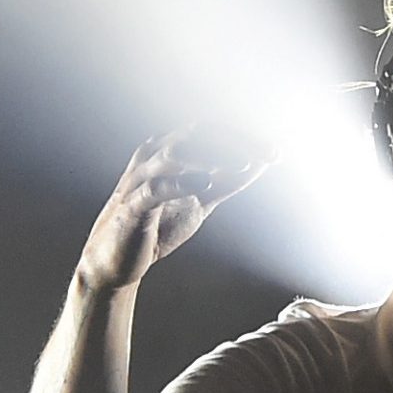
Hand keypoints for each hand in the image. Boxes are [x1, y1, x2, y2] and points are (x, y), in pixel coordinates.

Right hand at [75, 125, 274, 290]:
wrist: (117, 262)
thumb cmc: (157, 225)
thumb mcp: (199, 200)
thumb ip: (227, 182)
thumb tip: (260, 164)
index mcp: (168, 149)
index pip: (209, 130)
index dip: (243, 138)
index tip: (275, 152)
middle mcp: (152, 155)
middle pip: (196, 134)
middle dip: (235, 143)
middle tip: (268, 155)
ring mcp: (139, 178)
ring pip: (175, 153)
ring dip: (211, 157)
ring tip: (244, 165)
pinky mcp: (132, 205)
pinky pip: (156, 187)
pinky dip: (181, 183)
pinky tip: (206, 185)